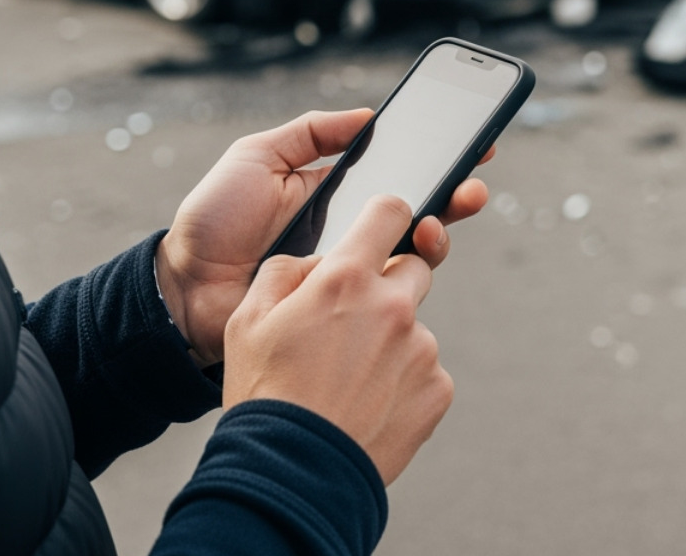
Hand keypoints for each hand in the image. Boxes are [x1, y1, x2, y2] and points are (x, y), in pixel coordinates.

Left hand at [156, 108, 491, 365]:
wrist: (185, 288)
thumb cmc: (214, 219)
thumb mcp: (257, 156)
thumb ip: (310, 133)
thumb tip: (368, 115)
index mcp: (333, 190)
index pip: (395, 170)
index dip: (435, 157)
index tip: (474, 141)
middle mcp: (349, 229)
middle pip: (416, 209)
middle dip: (454, 194)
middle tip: (473, 183)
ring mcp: (349, 267)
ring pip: (413, 249)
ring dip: (441, 228)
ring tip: (446, 213)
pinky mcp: (345, 304)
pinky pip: (389, 287)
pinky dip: (413, 267)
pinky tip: (419, 248)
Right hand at [222, 194, 452, 484]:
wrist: (293, 474)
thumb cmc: (264, 394)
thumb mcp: (247, 320)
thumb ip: (284, 271)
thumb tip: (316, 262)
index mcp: (346, 278)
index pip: (392, 211)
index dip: (386, 216)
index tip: (382, 228)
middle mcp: (394, 306)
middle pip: (415, 267)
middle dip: (387, 285)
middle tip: (350, 324)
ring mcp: (422, 349)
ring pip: (413, 327)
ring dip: (390, 341)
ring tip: (347, 381)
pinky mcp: (438, 390)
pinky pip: (424, 371)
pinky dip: (402, 382)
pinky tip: (366, 405)